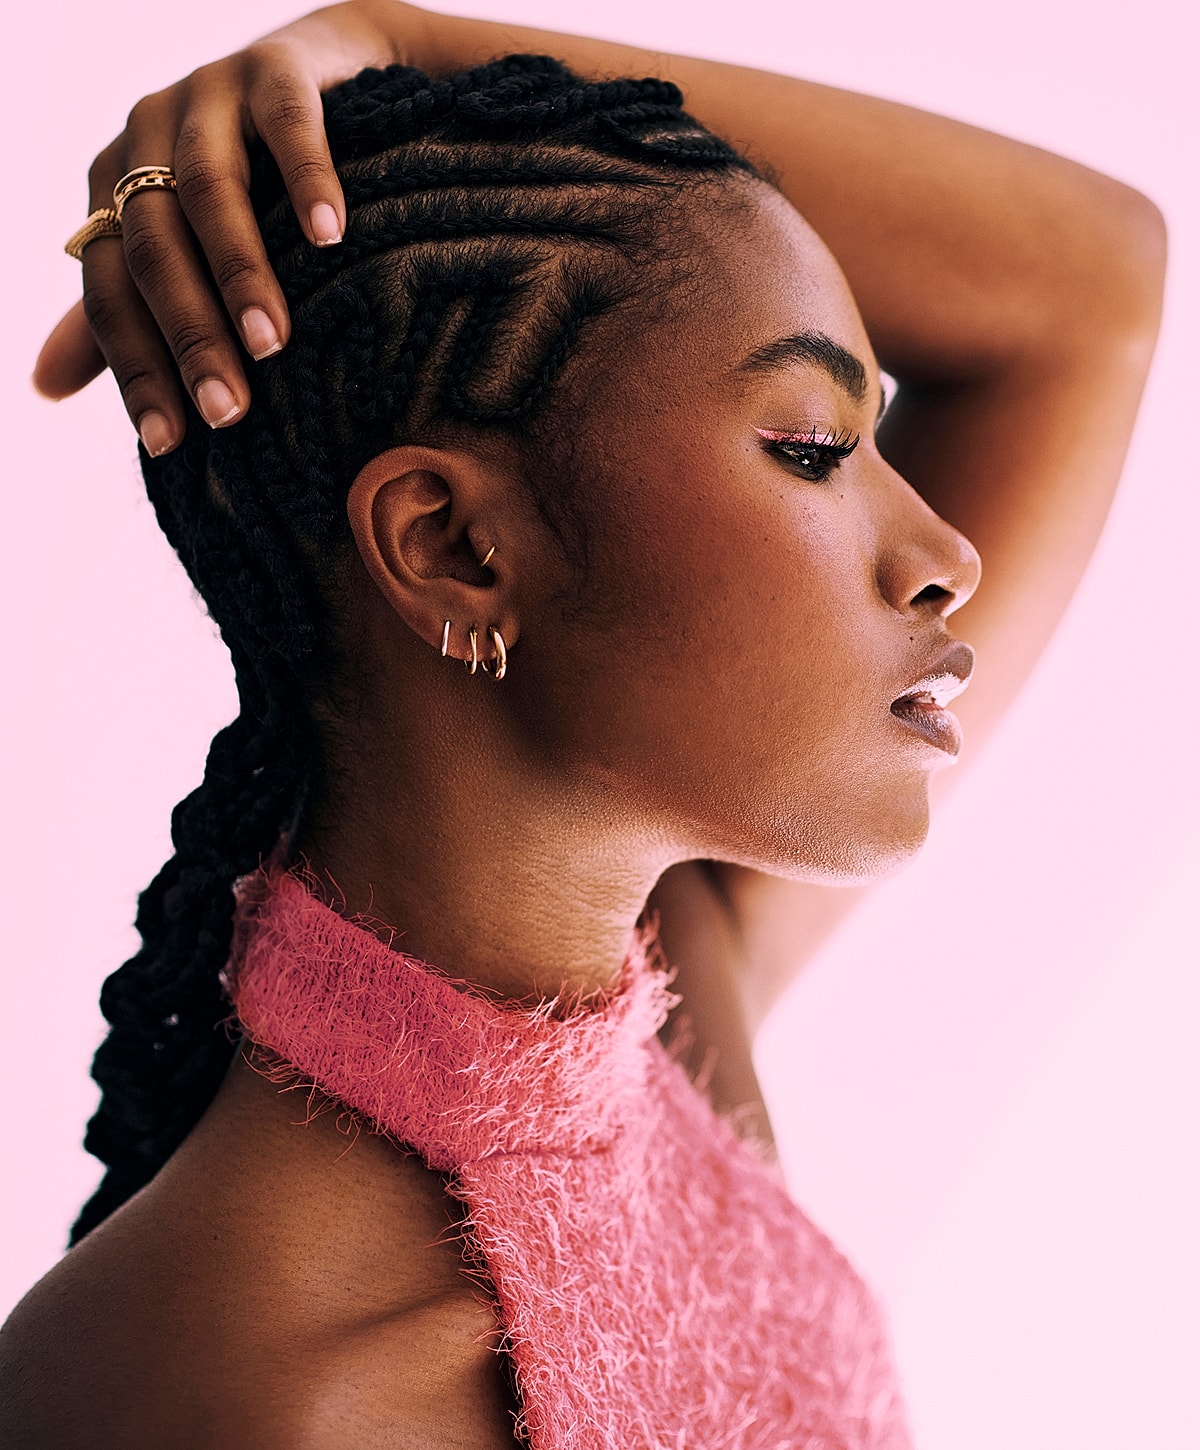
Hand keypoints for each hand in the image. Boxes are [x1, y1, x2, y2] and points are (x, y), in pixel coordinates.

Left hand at [35, 1, 425, 454]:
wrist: (323, 69)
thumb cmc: (255, 180)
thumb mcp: (183, 244)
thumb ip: (126, 309)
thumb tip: (41, 387)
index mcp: (115, 185)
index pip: (109, 289)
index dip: (135, 367)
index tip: (172, 443)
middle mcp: (148, 133)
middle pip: (153, 246)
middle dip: (188, 335)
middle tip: (228, 411)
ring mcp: (210, 92)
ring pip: (210, 190)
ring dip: (238, 272)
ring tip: (273, 343)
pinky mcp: (277, 65)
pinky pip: (286, 124)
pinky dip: (307, 182)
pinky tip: (330, 239)